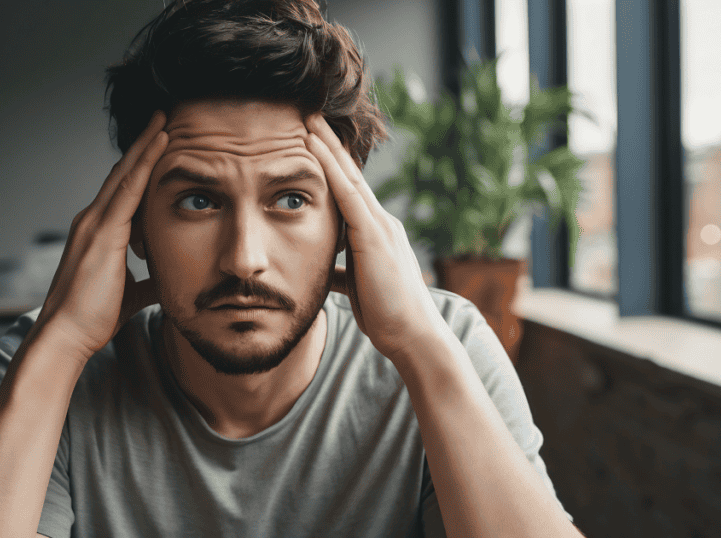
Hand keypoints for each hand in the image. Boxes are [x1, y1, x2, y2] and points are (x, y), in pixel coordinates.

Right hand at [35, 111, 166, 357]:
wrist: (66, 335)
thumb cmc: (93, 318)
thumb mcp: (131, 293)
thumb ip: (149, 280)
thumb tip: (167, 277)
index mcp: (98, 233)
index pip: (122, 191)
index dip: (139, 166)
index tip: (157, 145)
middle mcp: (92, 220)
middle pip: (121, 174)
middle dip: (142, 145)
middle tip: (162, 117)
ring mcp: (94, 223)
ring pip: (125, 174)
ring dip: (145, 145)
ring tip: (165, 120)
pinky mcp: (102, 232)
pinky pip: (128, 189)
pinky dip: (145, 163)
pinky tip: (160, 143)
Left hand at [304, 114, 450, 359]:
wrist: (413, 337)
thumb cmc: (388, 316)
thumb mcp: (355, 287)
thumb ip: (339, 272)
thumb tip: (319, 270)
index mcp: (374, 233)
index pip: (348, 191)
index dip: (330, 165)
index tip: (311, 140)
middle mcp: (379, 222)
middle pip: (349, 174)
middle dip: (328, 144)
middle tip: (308, 114)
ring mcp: (379, 227)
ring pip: (348, 177)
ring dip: (326, 147)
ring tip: (306, 119)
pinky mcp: (374, 238)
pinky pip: (348, 196)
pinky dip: (330, 170)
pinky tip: (314, 150)